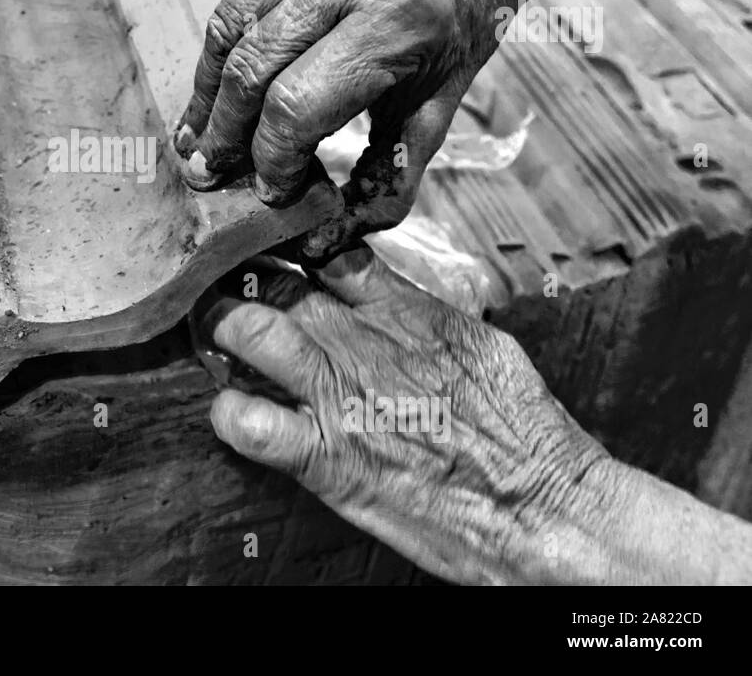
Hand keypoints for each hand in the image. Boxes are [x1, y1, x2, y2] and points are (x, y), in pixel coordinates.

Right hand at [176, 0, 516, 260]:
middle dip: (224, 133)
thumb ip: (386, 180)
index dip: (270, 158)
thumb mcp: (436, 109)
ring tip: (197, 134)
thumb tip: (324, 241)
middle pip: (251, 71)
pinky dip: (225, 43)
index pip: (296, 106)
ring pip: (227, 31)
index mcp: (397, 19)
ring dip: (207, 92)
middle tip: (207, 172)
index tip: (268, 188)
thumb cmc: (455, 31)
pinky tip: (224, 77)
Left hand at [200, 245, 612, 583]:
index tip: (270, 253)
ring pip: (251, 332)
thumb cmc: (525, 435)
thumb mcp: (483, 348)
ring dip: (220, 327)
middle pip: (278, 284)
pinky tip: (231, 413)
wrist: (546, 508)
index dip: (290, 249)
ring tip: (211, 333)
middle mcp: (364, 343)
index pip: (329, 253)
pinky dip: (229, 415)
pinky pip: (250, 424)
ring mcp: (340, 397)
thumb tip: (390, 296)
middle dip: (240, 282)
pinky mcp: (326, 457)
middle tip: (221, 289)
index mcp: (406, 312)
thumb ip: (425, 317)